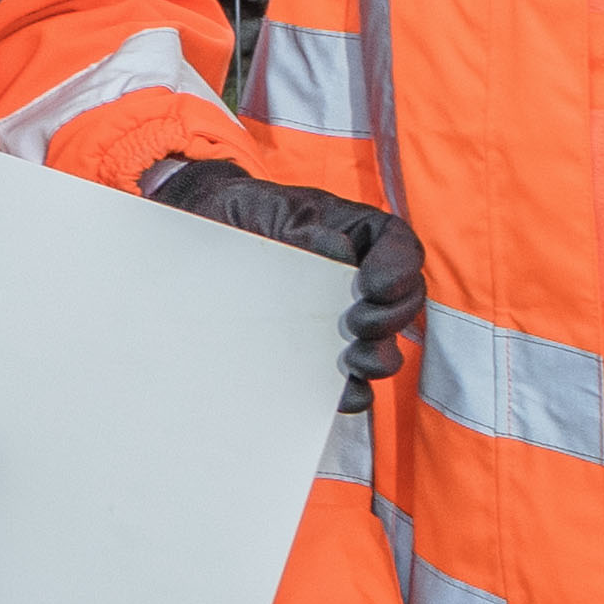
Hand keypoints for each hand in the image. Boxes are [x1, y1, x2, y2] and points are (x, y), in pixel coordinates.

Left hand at [145, 157, 424, 385]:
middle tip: (358, 324)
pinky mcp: (319, 352)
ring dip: (377, 357)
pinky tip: (342, 394)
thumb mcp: (265, 208)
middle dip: (390, 317)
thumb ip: (299, 228)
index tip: (374, 285)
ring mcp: (341, 317)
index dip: (400, 268)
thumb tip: (339, 252)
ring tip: (354, 361)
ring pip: (381, 343)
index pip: (399, 247)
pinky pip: (347, 378)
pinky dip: (350, 390)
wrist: (201, 236)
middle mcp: (358, 279)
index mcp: (357, 234)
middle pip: (402, 301)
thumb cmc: (240, 215)